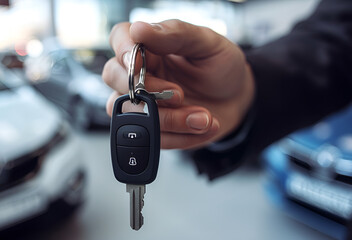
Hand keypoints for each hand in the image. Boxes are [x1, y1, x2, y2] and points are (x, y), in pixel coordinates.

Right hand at [102, 20, 254, 148]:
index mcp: (150, 47)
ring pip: (132, 114)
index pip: (120, 38)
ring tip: (203, 117)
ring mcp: (144, 102)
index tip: (141, 63)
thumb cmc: (221, 66)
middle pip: (114, 77)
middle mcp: (140, 73)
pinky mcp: (154, 128)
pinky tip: (204, 125)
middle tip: (179, 95)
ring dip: (170, 120)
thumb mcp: (208, 44)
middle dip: (147, 91)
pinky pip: (153, 138)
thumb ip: (175, 34)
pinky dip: (182, 137)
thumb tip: (139, 29)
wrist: (237, 99)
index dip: (123, 51)